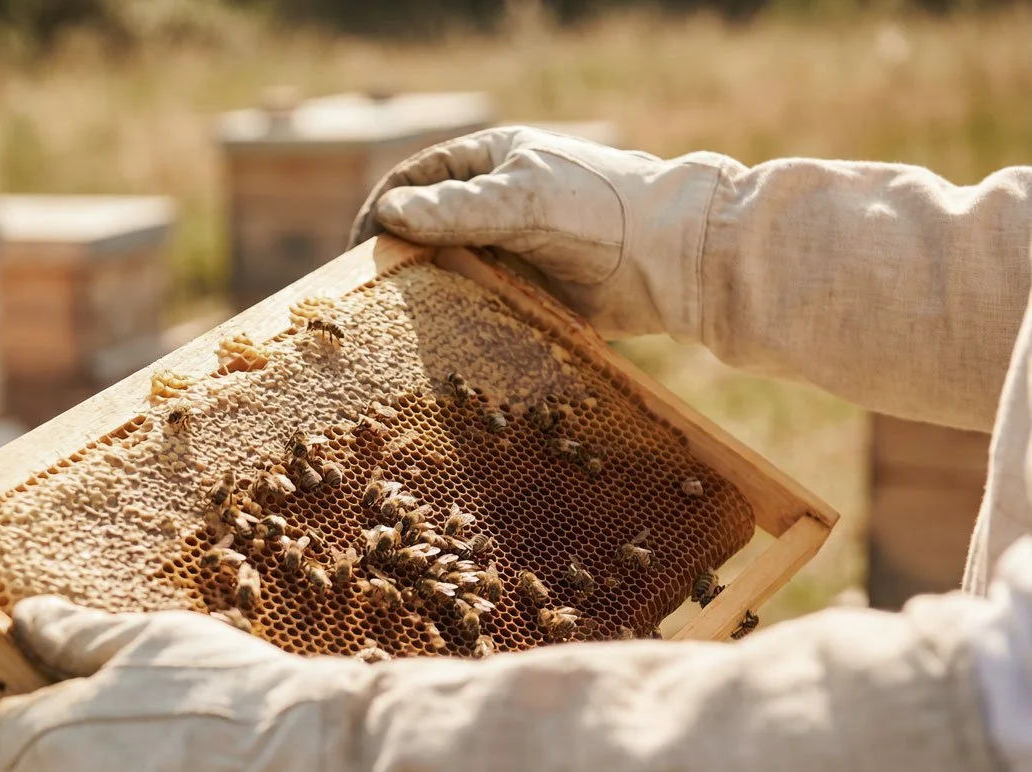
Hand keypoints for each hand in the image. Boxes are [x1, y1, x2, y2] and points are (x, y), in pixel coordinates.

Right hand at [349, 125, 733, 340]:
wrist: (673, 262)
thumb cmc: (601, 212)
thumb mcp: (523, 200)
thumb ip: (457, 208)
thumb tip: (389, 213)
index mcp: (492, 163)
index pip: (417, 178)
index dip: (383, 209)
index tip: (361, 250)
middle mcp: (496, 206)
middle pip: (427, 229)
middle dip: (399, 258)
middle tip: (371, 295)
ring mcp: (511, 251)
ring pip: (450, 272)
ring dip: (425, 296)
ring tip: (397, 326)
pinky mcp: (528, 295)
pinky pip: (479, 307)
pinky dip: (458, 323)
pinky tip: (440, 345)